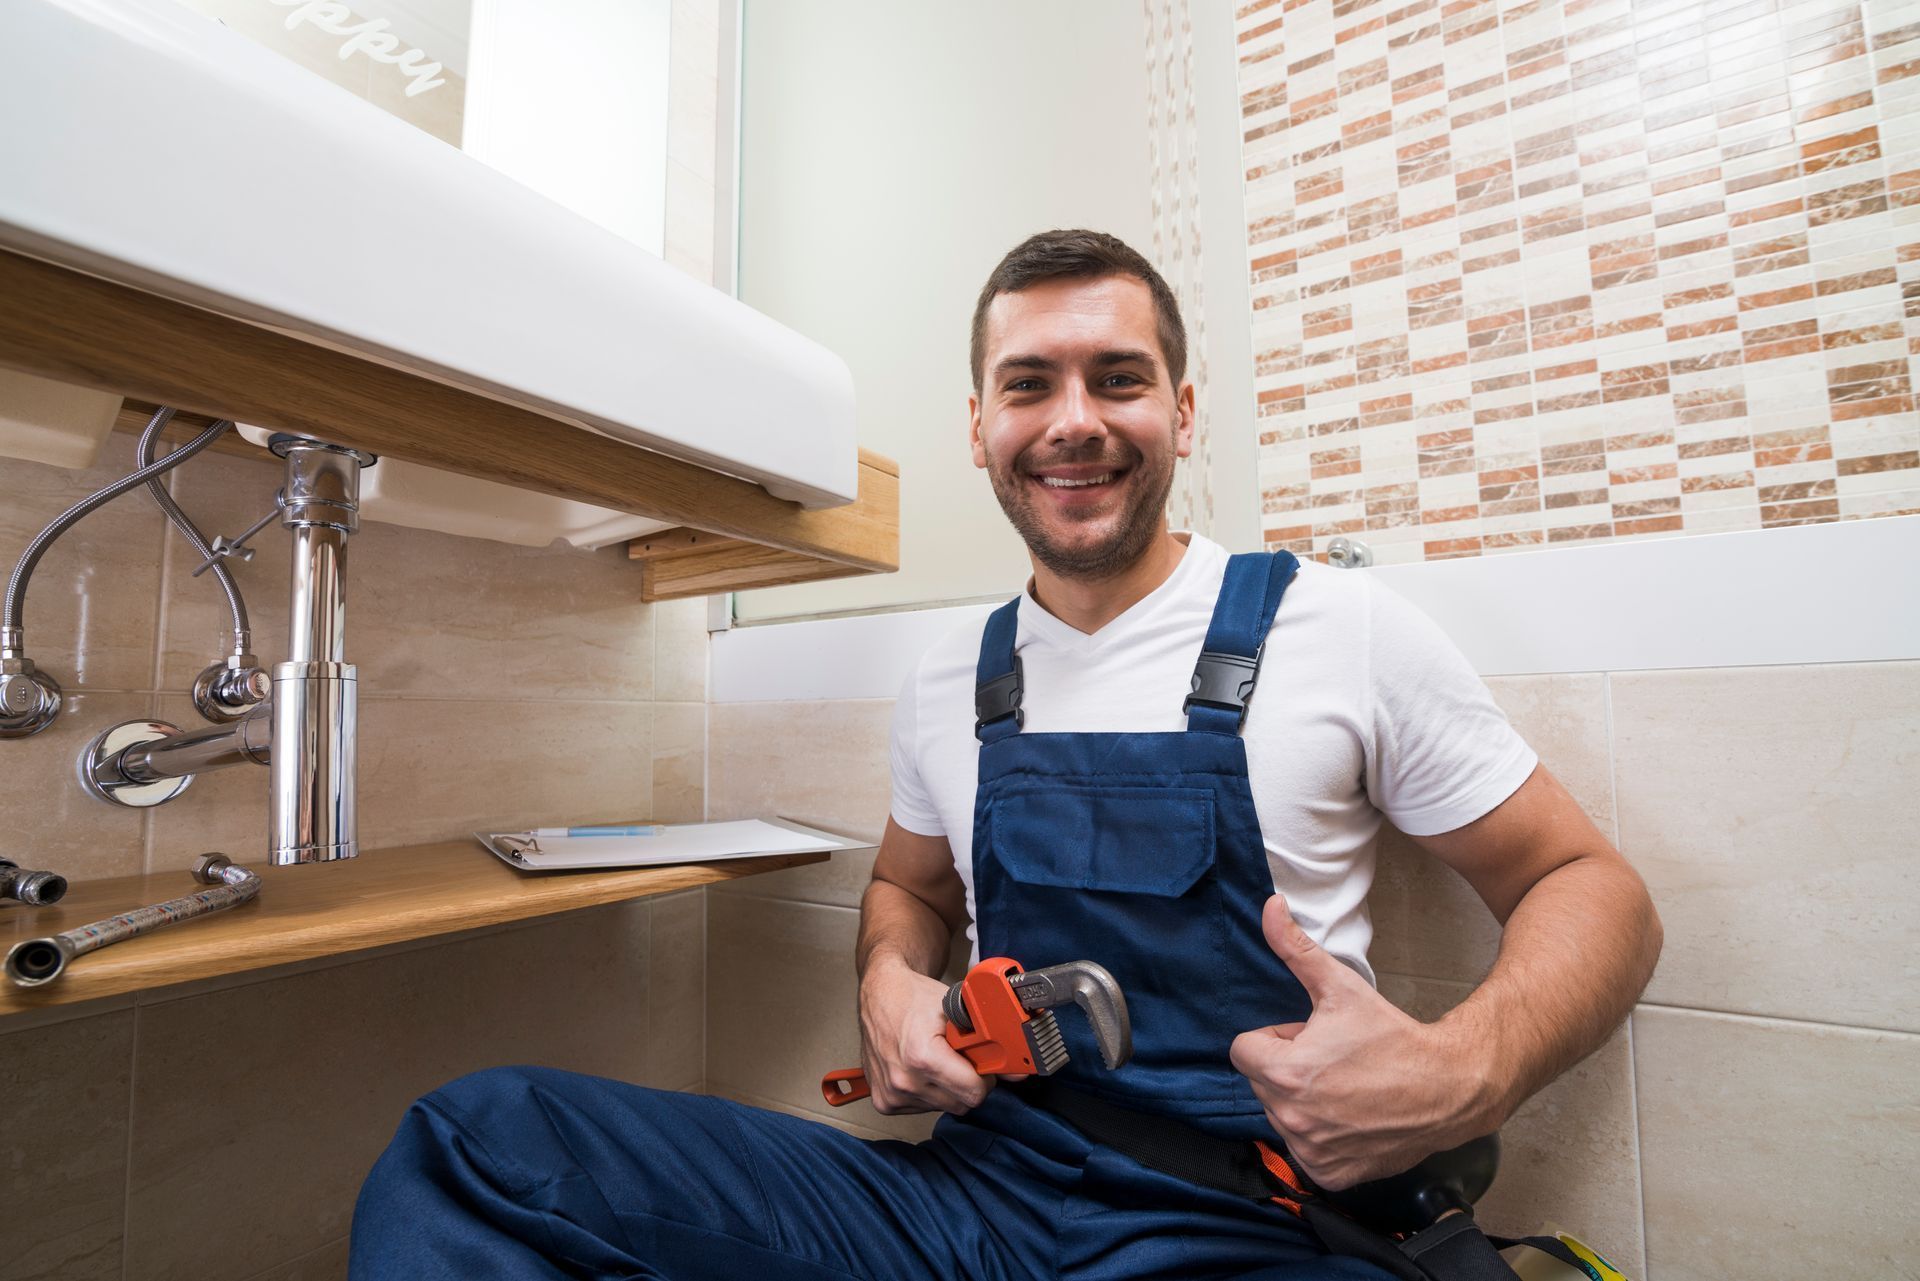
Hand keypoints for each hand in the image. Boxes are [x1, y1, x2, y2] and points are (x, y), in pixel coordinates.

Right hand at [857, 957, 993, 1114]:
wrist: (879, 993)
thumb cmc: (915, 996)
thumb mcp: (959, 1010)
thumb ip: (992, 1042)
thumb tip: (1020, 1071)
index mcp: (922, 1057)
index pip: (973, 1093)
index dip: (986, 1079)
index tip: (984, 1066)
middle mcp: (904, 1081)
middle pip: (961, 1103)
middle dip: (969, 1084)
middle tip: (963, 1059)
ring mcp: (892, 1094)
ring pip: (943, 1107)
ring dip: (949, 1088)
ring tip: (940, 1059)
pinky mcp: (884, 1102)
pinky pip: (923, 1108)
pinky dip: (930, 1092)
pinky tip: (924, 1069)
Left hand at [1229, 895, 1501, 1190]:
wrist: (1448, 1088)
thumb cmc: (1393, 1037)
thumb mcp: (1341, 987)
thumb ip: (1296, 948)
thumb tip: (1269, 906)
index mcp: (1284, 1071)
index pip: (1243, 1049)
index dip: (1274, 1038)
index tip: (1306, 1037)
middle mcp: (1291, 1116)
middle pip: (1261, 1083)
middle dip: (1287, 1068)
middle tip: (1330, 1060)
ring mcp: (1310, 1149)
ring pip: (1281, 1116)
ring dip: (1302, 1102)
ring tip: (1344, 1088)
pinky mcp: (1330, 1173)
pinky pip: (1305, 1151)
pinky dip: (1321, 1137)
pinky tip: (1351, 1119)